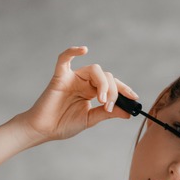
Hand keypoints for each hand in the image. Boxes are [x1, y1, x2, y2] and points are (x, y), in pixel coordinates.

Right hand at [16, 46, 138, 141]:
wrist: (44, 130)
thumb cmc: (63, 125)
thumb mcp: (91, 120)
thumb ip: (107, 113)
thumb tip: (128, 113)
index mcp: (91, 91)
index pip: (112, 84)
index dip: (124, 89)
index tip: (134, 98)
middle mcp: (84, 82)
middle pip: (106, 76)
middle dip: (112, 91)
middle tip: (108, 106)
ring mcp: (72, 78)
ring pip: (95, 69)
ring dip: (103, 83)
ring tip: (101, 99)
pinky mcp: (60, 77)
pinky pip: (65, 59)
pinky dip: (72, 51)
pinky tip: (83, 49)